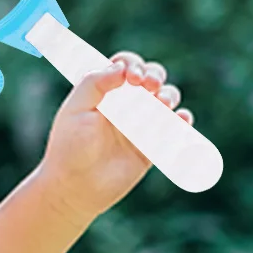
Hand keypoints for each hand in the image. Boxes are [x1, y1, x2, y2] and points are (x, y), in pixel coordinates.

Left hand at [35, 50, 194, 222]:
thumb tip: (120, 67)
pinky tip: (181, 119)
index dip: (132, 65)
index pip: (124, 66)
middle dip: (155, 76)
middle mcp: (124, 104)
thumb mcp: (75, 109)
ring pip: (166, 99)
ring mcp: (140, 124)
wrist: (76, 187)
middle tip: (149, 86)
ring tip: (162, 104)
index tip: (131, 77)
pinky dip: (183, 121)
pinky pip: (174, 129)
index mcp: (104, 91)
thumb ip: (94, 83)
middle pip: (151, 78)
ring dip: (169, 95)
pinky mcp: (152, 146)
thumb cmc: (69, 147)